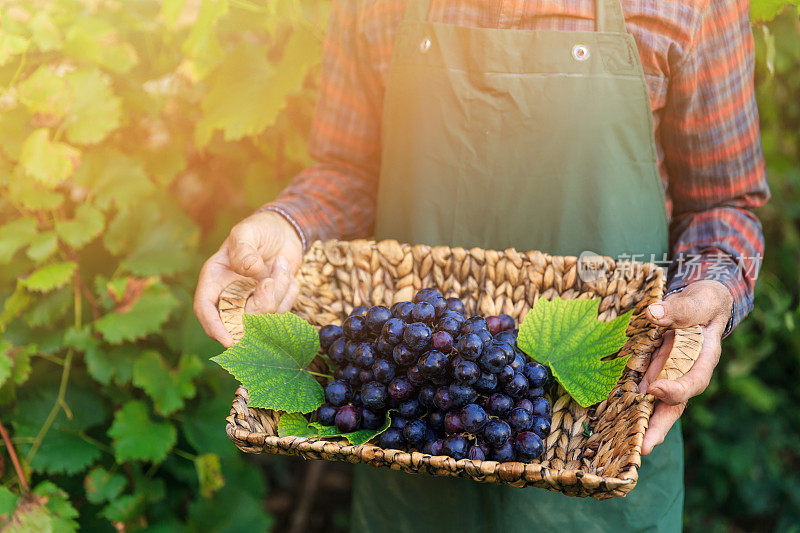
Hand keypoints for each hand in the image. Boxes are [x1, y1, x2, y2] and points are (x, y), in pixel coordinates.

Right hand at [194, 211, 303, 347]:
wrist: (283, 231)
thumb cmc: (259, 229)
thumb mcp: (247, 231)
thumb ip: (244, 249)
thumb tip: (249, 269)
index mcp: (215, 279)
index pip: (205, 308)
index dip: (214, 327)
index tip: (227, 340)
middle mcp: (230, 295)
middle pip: (238, 321)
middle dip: (260, 305)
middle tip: (270, 280)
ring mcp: (252, 302)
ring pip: (265, 317)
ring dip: (280, 291)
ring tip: (281, 264)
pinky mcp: (272, 304)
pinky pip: (284, 311)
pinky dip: (290, 291)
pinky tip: (286, 271)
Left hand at [638, 280, 732, 454]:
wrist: (699, 302)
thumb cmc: (703, 303)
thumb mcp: (699, 300)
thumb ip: (682, 308)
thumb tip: (654, 314)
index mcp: (703, 359)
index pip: (693, 381)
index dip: (675, 389)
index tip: (655, 388)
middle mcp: (684, 372)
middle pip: (673, 405)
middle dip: (659, 427)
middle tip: (643, 447)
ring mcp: (667, 373)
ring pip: (655, 403)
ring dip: (641, 422)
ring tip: (626, 444)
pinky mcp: (651, 370)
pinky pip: (639, 388)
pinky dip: (628, 403)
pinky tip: (610, 417)